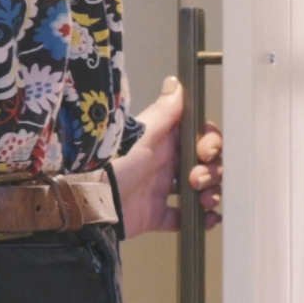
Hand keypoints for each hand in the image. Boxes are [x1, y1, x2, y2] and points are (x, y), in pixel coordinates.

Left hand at [109, 77, 222, 237]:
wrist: (91, 203)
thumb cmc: (114, 166)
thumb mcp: (143, 136)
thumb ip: (164, 112)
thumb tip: (175, 82)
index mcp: (163, 144)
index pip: (199, 138)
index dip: (210, 144)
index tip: (206, 152)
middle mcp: (164, 166)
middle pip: (205, 165)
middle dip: (212, 172)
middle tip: (197, 180)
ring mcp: (160, 191)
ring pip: (200, 190)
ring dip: (210, 194)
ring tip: (204, 201)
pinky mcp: (155, 215)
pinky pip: (184, 218)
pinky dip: (200, 220)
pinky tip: (206, 219)